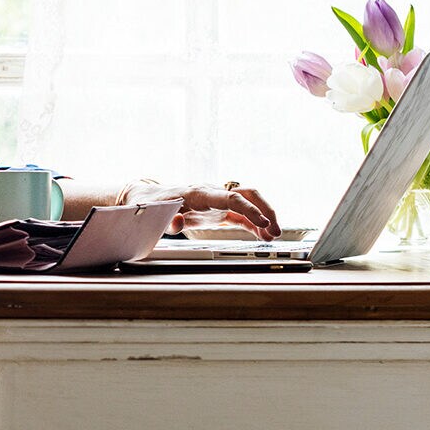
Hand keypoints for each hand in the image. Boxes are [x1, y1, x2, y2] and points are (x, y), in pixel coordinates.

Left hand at [132, 181, 280, 239]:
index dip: (249, 209)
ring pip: (249, 201)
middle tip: (275, 230)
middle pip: (248, 194)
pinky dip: (254, 224)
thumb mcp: (156, 215)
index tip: (263, 222)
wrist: (153, 197)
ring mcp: (218, 201)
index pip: (231, 198)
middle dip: (265, 210)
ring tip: (274, 235)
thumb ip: (168, 221)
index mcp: (200, 193)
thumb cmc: (155, 205)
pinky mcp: (218, 210)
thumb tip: (177, 222)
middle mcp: (213, 193)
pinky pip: (241, 215)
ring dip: (264, 216)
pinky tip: (264, 236)